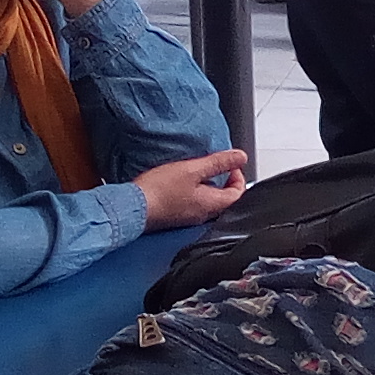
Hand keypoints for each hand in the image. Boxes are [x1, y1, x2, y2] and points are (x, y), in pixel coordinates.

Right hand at [135, 149, 250, 230]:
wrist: (133, 207)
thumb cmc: (160, 190)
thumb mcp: (192, 169)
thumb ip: (218, 163)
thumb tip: (241, 157)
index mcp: (211, 205)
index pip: (238, 195)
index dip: (239, 177)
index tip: (231, 165)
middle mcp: (203, 215)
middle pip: (225, 200)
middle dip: (226, 182)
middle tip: (219, 167)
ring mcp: (189, 217)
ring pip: (209, 202)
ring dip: (210, 186)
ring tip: (200, 171)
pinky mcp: (176, 216)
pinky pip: (194, 205)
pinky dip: (196, 192)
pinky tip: (184, 183)